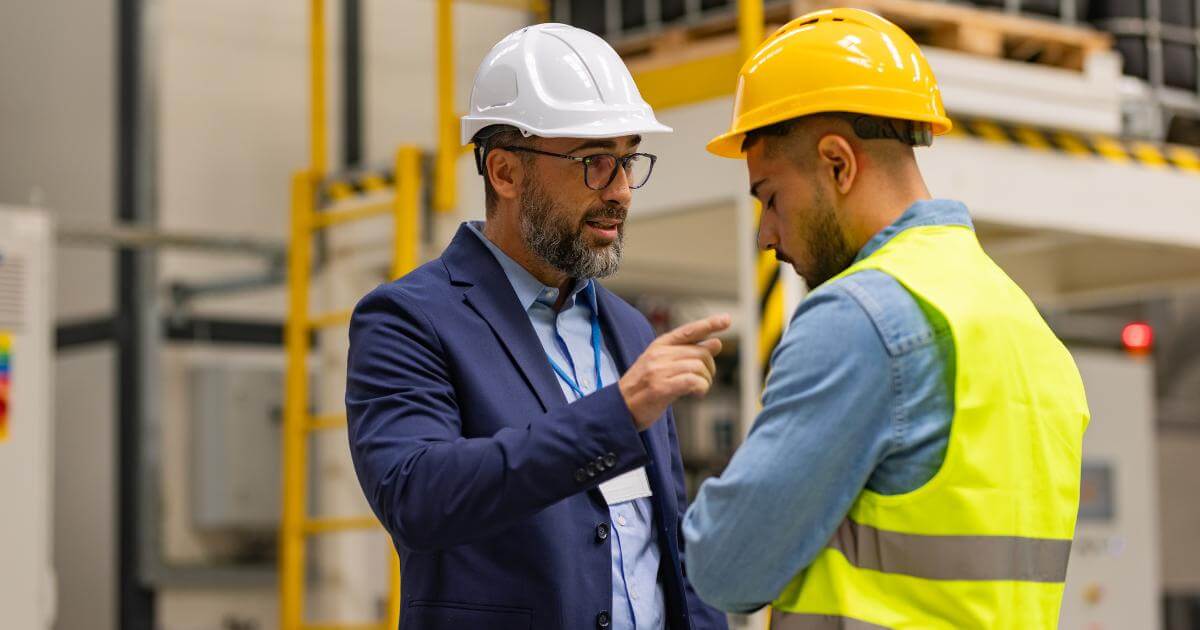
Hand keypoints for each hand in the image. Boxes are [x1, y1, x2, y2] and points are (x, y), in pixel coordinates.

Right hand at [619, 313, 730, 430]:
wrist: (620, 408)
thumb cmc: (644, 387)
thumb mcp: (664, 364)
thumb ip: (688, 354)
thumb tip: (717, 343)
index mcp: (659, 345)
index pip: (688, 331)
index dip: (709, 324)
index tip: (727, 320)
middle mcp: (659, 354)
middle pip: (699, 353)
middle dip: (710, 368)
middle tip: (705, 380)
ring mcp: (658, 371)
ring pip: (698, 367)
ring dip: (706, 380)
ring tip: (699, 389)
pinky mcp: (660, 388)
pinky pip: (692, 381)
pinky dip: (701, 387)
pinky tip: (697, 393)